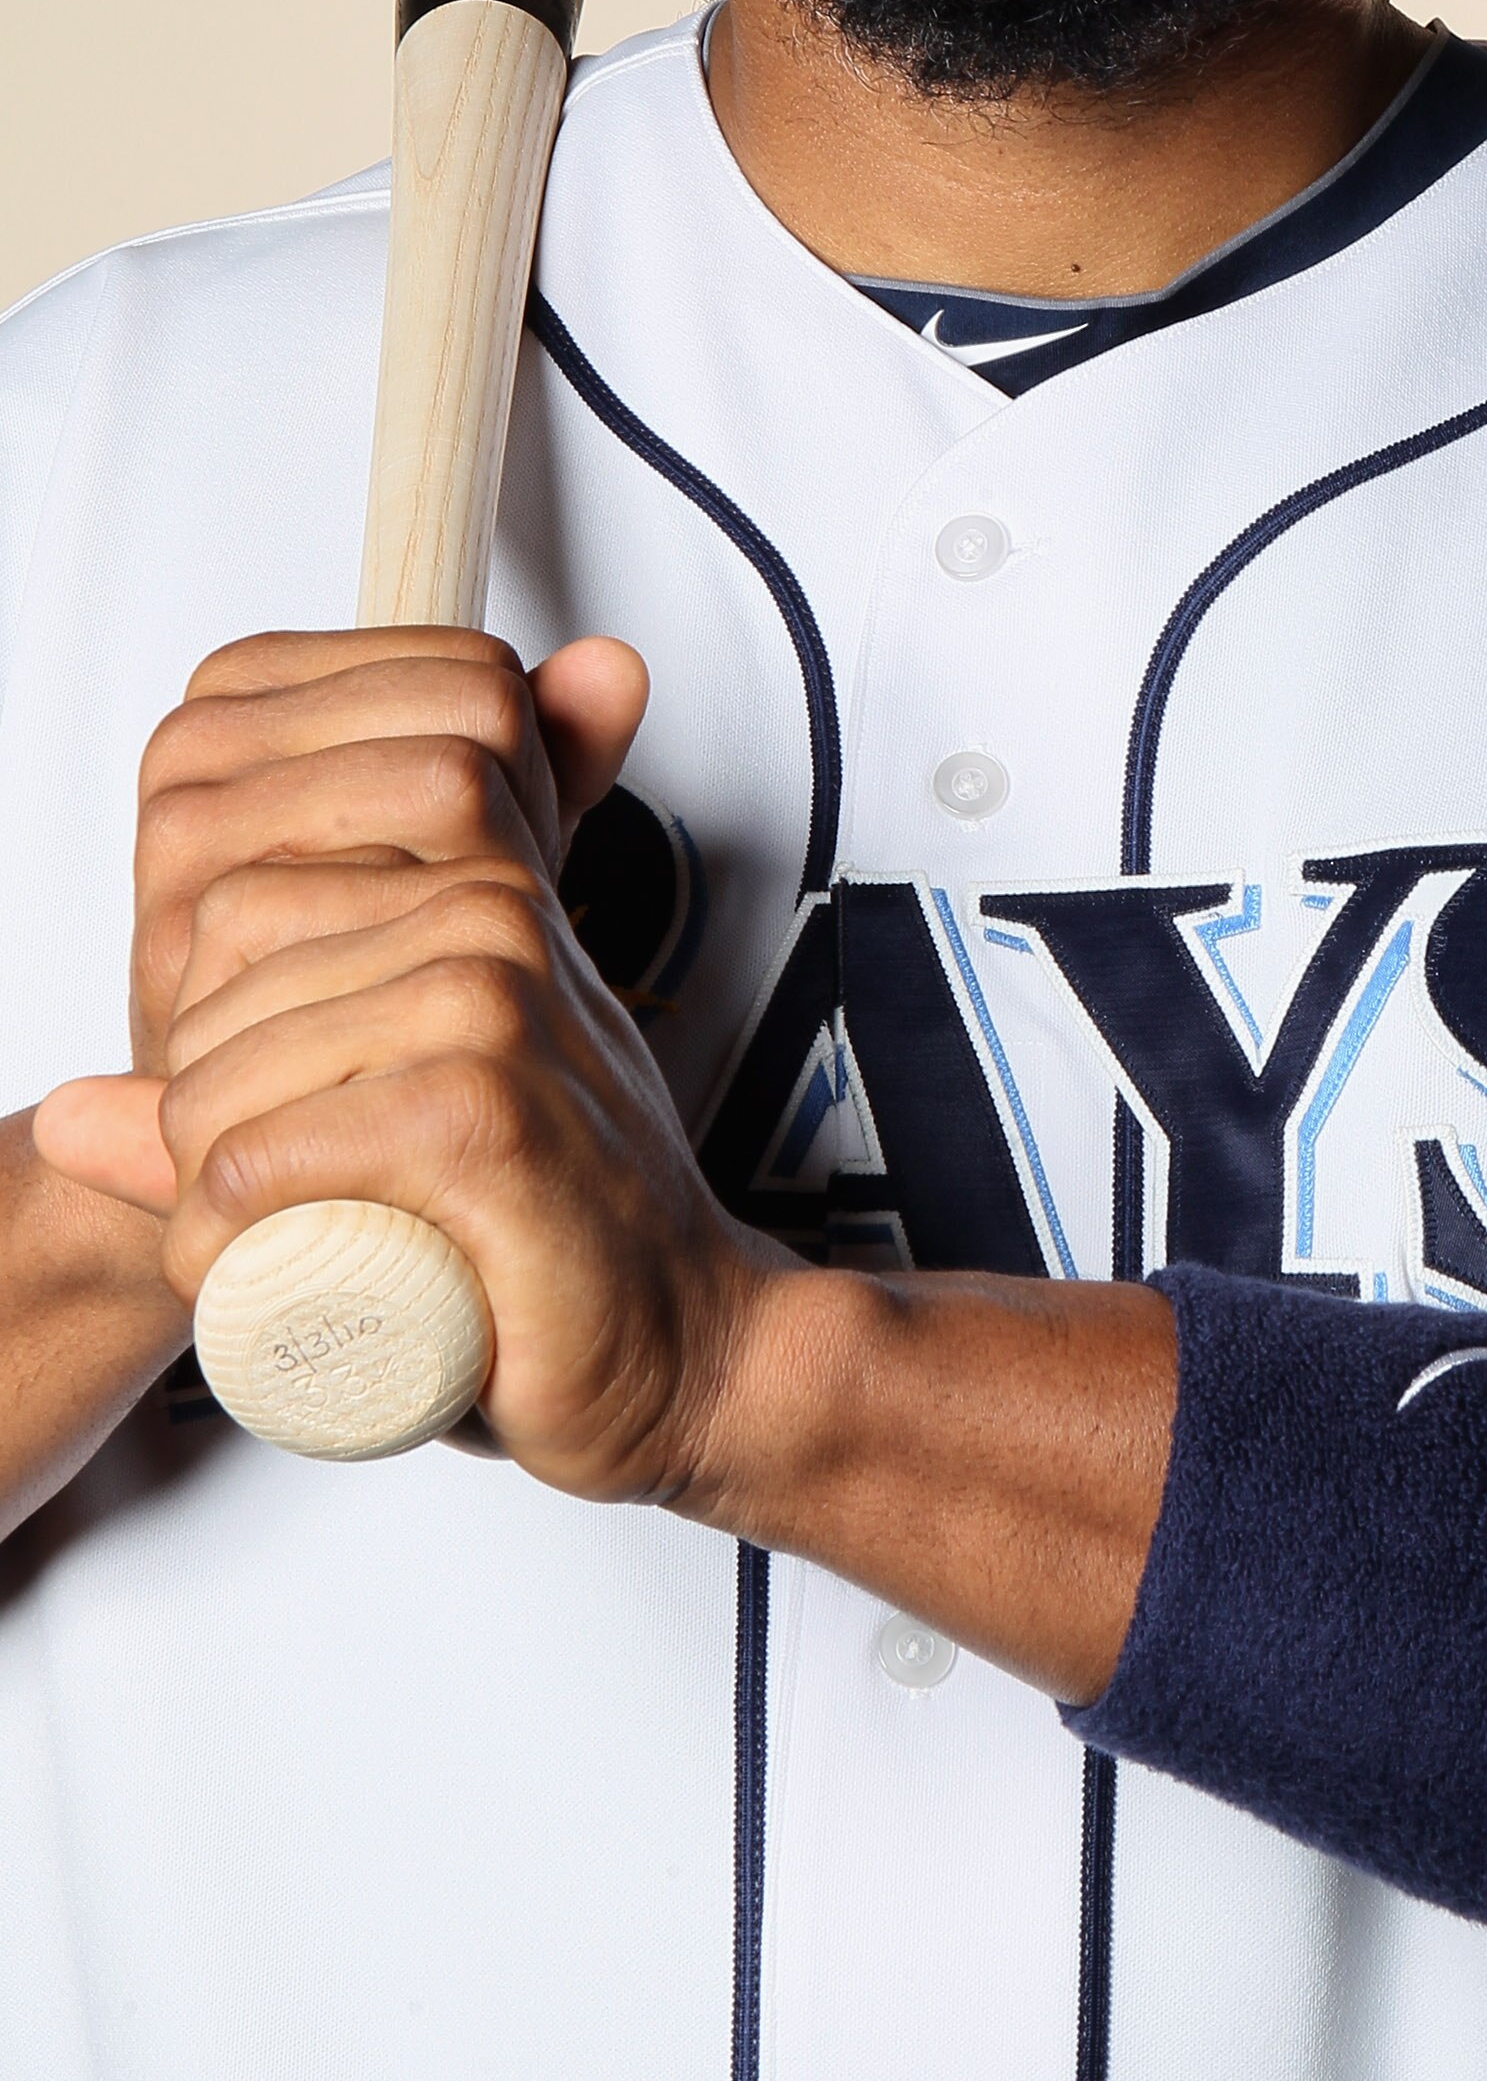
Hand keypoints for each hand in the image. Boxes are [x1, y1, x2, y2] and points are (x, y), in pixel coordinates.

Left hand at [35, 629, 784, 1501]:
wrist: (685, 1342)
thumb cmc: (544, 1235)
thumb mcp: (388, 1130)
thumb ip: (246, 1098)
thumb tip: (61, 1111)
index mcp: (476, 883)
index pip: (236, 910)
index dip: (211, 1036)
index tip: (277, 1128)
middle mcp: (489, 916)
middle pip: (213, 1001)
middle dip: (196, 1134)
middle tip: (274, 1228)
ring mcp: (492, 1006)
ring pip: (222, 1091)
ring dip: (200, 1206)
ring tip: (271, 1266)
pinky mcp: (483, 1116)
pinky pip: (261, 1163)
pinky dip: (222, 1243)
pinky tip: (262, 1287)